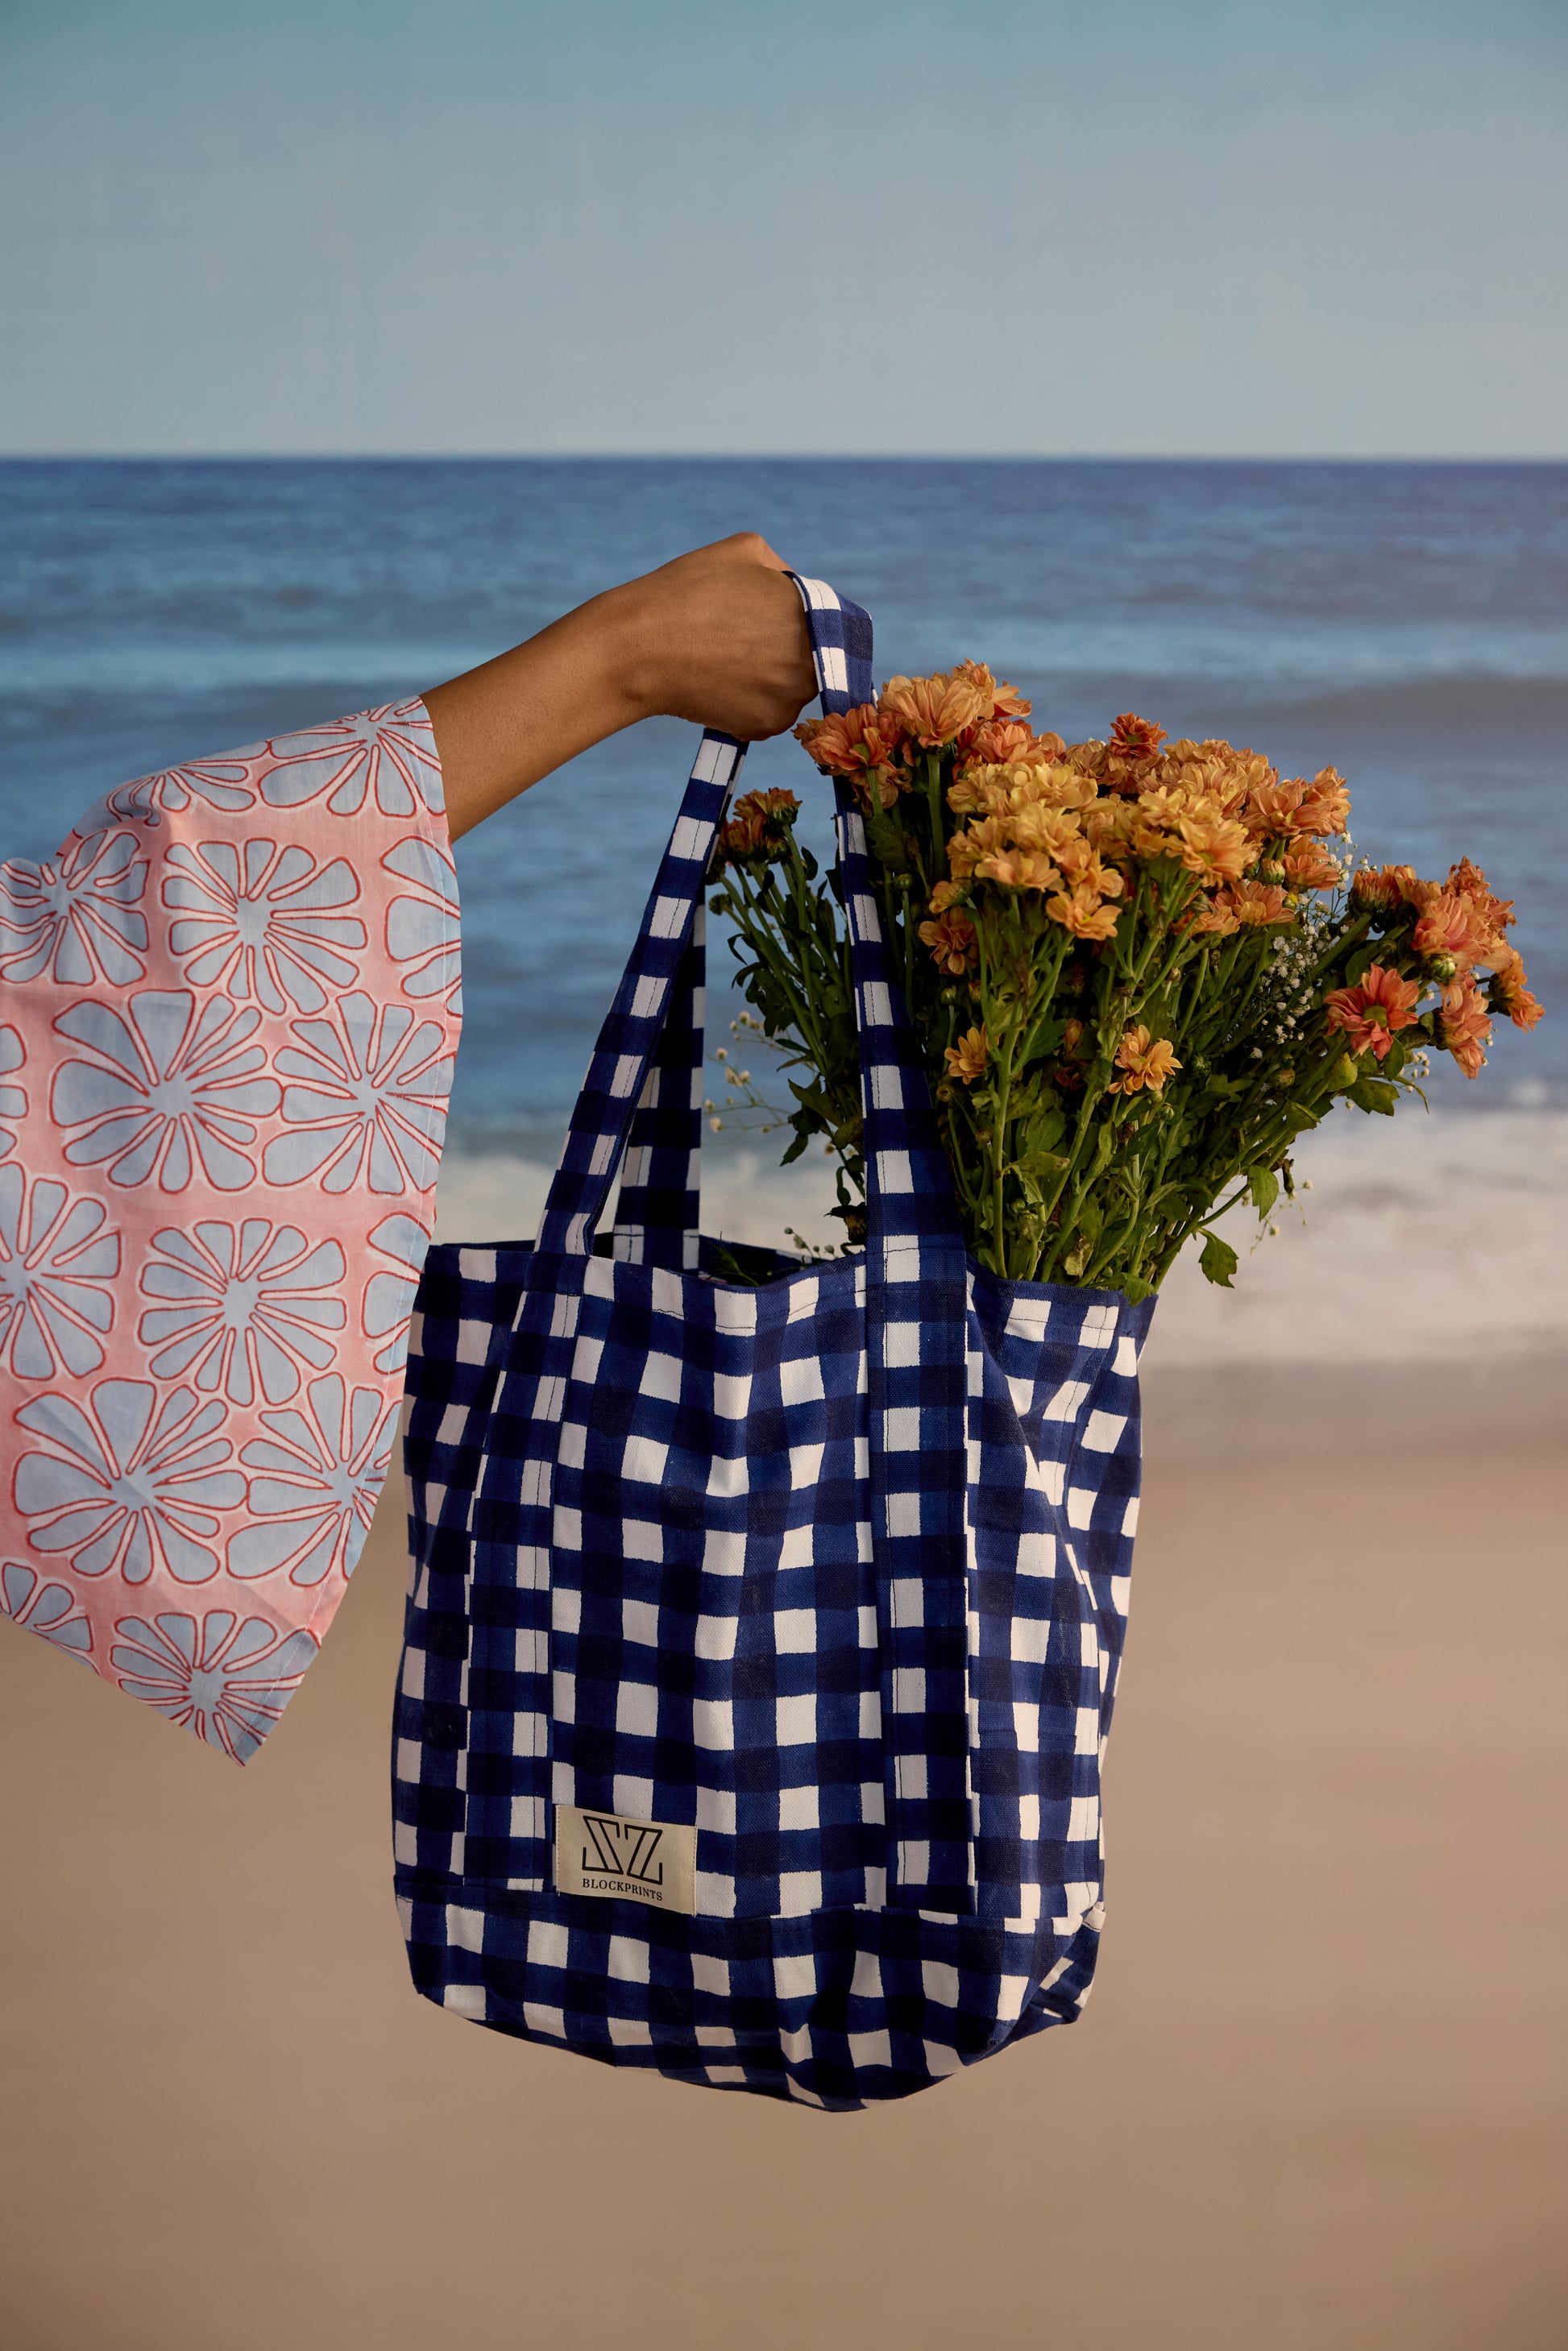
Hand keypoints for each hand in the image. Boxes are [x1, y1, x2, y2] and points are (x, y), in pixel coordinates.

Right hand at [424, 532, 817, 840]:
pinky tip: (720, 684)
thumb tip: (797, 591)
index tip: (780, 623)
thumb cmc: (686, 591)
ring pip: (792, 688)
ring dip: (770, 678)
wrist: (638, 648)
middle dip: (787, 651)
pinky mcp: (766, 726)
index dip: (809, 623)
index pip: (836, 624)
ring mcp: (789, 697)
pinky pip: (771, 713)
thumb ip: (785, 568)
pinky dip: (752, 703)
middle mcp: (811, 660)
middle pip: (815, 659)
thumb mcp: (746, 549)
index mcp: (811, 613)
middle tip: (743, 641)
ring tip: (726, 659)